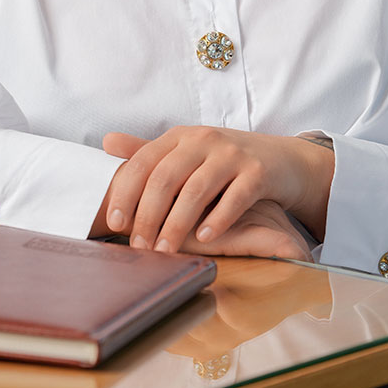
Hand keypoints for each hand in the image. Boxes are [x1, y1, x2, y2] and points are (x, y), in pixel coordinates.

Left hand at [101, 125, 332, 252]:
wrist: (281, 159)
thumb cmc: (224, 162)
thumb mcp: (186, 152)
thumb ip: (149, 152)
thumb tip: (106, 141)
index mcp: (180, 136)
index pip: (143, 161)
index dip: (126, 192)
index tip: (116, 223)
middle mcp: (203, 140)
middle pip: (166, 178)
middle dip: (149, 215)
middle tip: (140, 246)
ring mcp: (232, 154)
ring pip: (196, 190)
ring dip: (177, 225)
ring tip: (166, 251)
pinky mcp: (258, 171)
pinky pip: (234, 198)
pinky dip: (217, 221)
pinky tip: (205, 240)